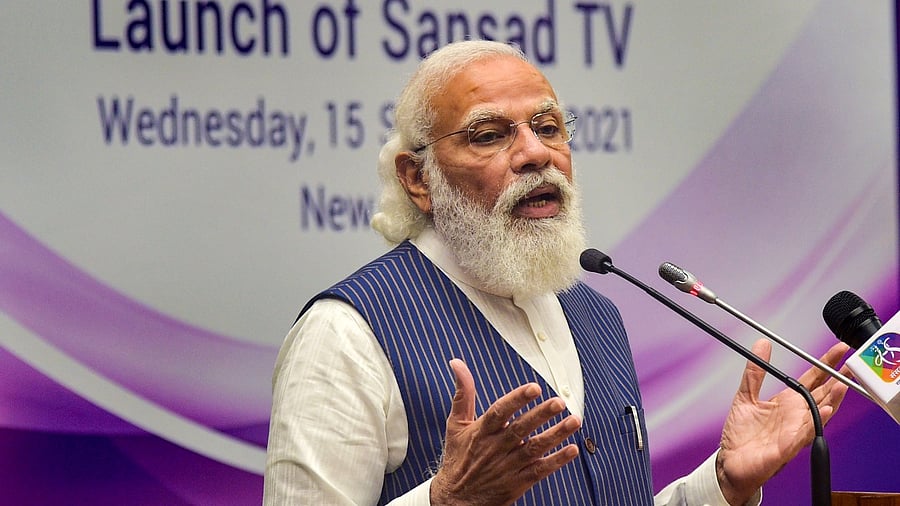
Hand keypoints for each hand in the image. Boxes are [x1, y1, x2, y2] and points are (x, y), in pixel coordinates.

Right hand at [430, 359, 581, 505]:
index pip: (499, 411)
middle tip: (559, 403)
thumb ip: (462, 393)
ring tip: (574, 421)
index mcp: (481, 431)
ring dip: (555, 434)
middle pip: (520, 428)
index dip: (516, 399)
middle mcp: (496, 447)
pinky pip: (540, 471)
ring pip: (534, 448)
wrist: (456, 499)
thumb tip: (457, 364)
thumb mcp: (455, 424)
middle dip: (541, 415)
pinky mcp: (518, 482)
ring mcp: (508, 466)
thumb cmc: (458, 458)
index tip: (533, 388)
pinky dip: (556, 461)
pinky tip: (571, 450)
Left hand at [716, 339, 850, 504]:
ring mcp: (794, 431)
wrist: (731, 462)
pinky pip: (805, 434)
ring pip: (820, 414)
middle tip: (851, 365)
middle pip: (823, 395)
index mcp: (788, 403)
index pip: (813, 380)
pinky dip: (816, 422)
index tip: (838, 350)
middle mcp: (796, 416)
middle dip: (838, 380)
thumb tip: (762, 345)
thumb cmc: (741, 435)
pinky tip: (824, 410)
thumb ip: (755, 372)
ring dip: (832, 400)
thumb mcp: (745, 396)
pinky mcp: (787, 447)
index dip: (826, 364)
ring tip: (842, 385)